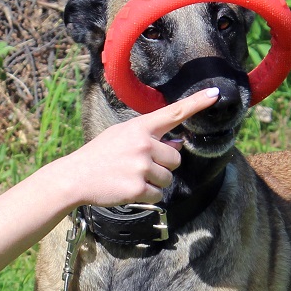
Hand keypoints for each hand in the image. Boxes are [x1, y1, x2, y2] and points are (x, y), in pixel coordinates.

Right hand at [58, 88, 219, 207]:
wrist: (75, 176)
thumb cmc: (100, 155)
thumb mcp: (122, 135)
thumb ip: (149, 137)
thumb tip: (177, 144)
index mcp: (140, 127)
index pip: (174, 113)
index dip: (197, 104)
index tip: (215, 95)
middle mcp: (144, 144)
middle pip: (176, 158)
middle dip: (163, 165)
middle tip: (139, 166)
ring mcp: (141, 166)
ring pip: (168, 178)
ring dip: (155, 181)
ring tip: (131, 177)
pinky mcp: (138, 188)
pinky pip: (158, 195)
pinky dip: (147, 195)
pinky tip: (128, 188)